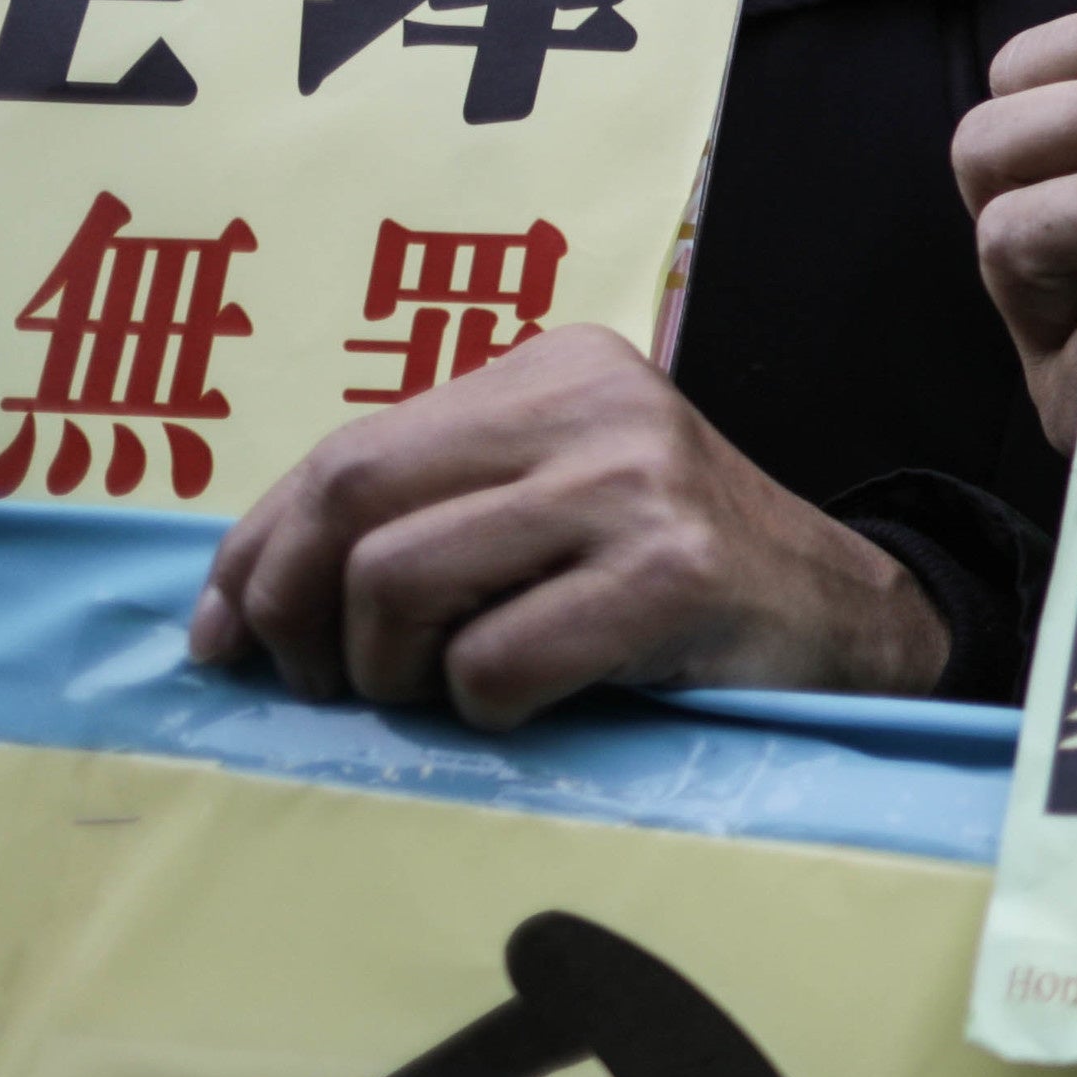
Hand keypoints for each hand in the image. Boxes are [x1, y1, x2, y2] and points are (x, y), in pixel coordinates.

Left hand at [189, 327, 946, 728]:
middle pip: (351, 495)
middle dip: (295, 610)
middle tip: (323, 686)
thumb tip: (230, 615)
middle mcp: (594, 402)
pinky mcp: (672, 571)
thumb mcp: (550, 504)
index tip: (225, 637)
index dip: (254, 551)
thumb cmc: (669, 580)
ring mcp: (637, 481)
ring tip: (442, 694)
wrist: (851, 619)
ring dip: (391, 673)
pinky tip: (534, 703)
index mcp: (554, 367)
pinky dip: (484, 708)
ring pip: (400, 580)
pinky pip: (494, 662)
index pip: (344, 449)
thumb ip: (422, 518)